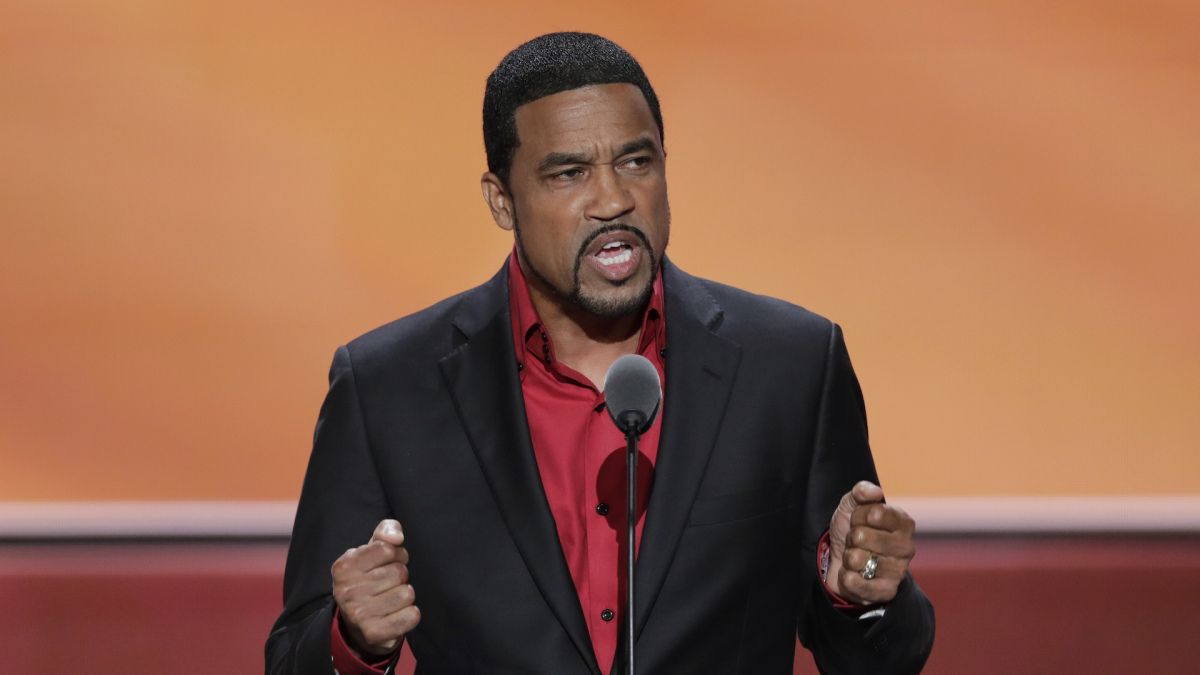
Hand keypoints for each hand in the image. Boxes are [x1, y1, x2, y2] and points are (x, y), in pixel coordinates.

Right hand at [331, 519, 420, 656]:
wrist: (357, 624)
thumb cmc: (368, 578)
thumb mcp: (372, 550)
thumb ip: (385, 532)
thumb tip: (396, 537)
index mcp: (344, 566)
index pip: (387, 549)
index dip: (396, 554)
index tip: (388, 562)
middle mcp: (347, 590)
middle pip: (399, 572)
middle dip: (400, 576)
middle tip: (388, 584)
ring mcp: (359, 614)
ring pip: (407, 593)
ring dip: (404, 595)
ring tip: (390, 599)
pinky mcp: (374, 633)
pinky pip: (411, 615)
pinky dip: (409, 614)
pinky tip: (396, 614)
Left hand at [824, 480, 915, 604]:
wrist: (839, 561)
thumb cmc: (851, 530)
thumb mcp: (851, 506)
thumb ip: (861, 492)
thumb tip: (875, 492)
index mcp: (903, 523)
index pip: (874, 513)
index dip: (859, 516)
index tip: (859, 520)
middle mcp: (907, 547)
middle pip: (863, 536)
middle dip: (851, 537)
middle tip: (855, 541)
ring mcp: (899, 571)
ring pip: (858, 559)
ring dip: (848, 557)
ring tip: (855, 557)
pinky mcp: (887, 591)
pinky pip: (862, 584)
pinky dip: (849, 578)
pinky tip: (851, 574)